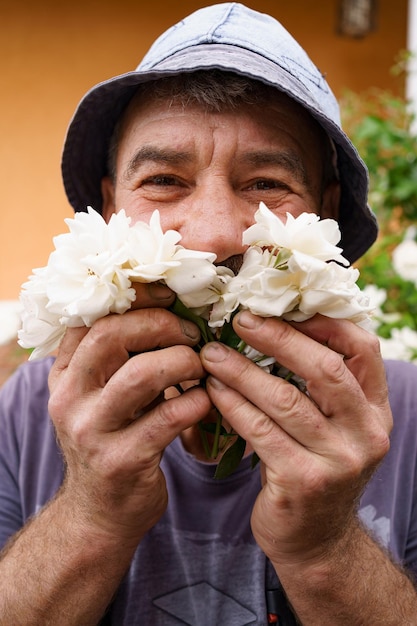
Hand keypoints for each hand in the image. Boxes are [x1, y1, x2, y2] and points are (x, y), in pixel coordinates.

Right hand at [48, 283, 210, 543]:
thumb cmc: (111, 441)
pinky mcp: (121, 461)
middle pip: (112, 335)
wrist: (99, 514)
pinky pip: (166, 418)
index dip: (134, 299)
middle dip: (161, 324)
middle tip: (191, 332)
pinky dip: (195, 402)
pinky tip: (206, 401)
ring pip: (140, 374)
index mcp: (65, 374)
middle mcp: (69, 398)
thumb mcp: (100, 397)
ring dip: (182, 362)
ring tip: (200, 366)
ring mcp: (91, 431)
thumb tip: (169, 312)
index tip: (170, 294)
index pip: (91, 318)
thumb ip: (119, 359)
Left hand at [200, 311, 391, 565]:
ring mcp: (338, 459)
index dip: (323, 322)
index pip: (363, 348)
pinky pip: (261, 430)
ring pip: (286, 398)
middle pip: (325, 368)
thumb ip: (320, 386)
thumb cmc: (315, 468)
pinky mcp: (303, 481)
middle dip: (278, 337)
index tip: (282, 307)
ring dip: (242, 370)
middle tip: (240, 319)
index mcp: (375, 409)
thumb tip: (274, 327)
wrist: (315, 540)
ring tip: (211, 353)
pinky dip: (233, 405)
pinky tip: (213, 390)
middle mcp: (366, 432)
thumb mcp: (334, 427)